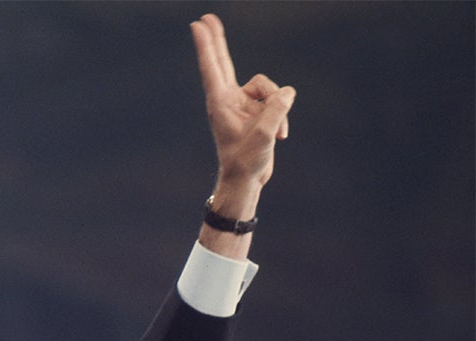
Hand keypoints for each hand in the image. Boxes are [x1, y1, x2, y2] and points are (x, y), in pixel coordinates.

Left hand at [191, 14, 295, 214]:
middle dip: (217, 40)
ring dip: (278, 109)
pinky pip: (278, 100)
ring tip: (275, 133)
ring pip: (269, 88)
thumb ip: (277, 108)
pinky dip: (282, 117)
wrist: (247, 180)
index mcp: (220, 103)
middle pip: (224, 62)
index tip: (197, 25)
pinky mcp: (257, 110)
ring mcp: (244, 103)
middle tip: (206, 18)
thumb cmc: (247, 161)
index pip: (212, 68)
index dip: (206, 45)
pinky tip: (280, 136)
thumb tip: (287, 91)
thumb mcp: (265, 135)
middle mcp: (229, 99)